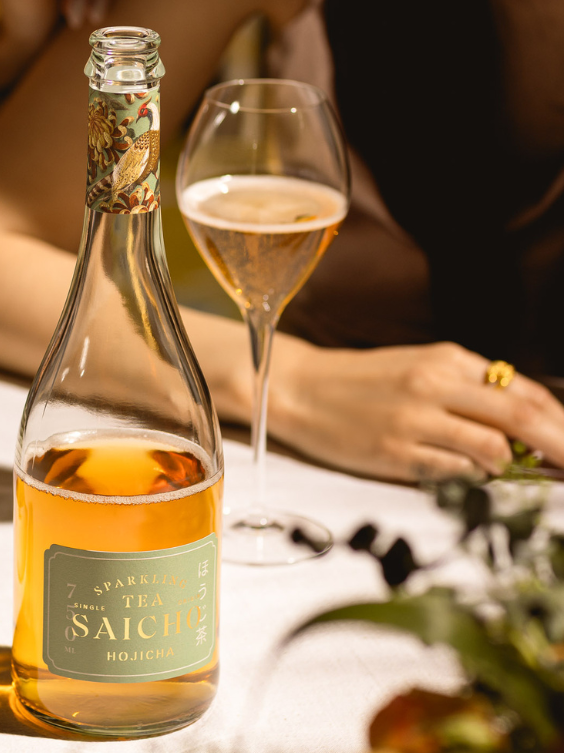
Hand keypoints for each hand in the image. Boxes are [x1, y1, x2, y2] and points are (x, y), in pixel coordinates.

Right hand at [269, 339, 563, 481]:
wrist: (300, 389)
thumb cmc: (362, 381)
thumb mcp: (418, 367)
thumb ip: (467, 388)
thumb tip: (527, 422)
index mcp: (444, 360)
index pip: (523, 391)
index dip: (559, 422)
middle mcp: (433, 385)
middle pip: (521, 417)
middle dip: (560, 447)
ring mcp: (414, 421)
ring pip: (493, 449)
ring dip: (510, 466)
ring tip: (503, 469)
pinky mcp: (395, 453)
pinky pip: (455, 472)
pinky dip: (471, 477)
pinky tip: (464, 473)